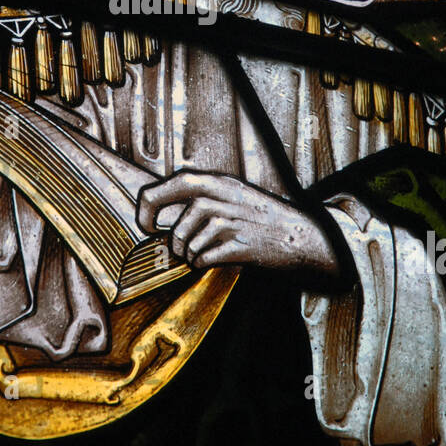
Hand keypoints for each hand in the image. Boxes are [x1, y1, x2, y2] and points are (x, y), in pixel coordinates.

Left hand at [137, 170, 338, 272]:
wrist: (300, 234)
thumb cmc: (262, 217)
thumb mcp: (234, 194)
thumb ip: (203, 197)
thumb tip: (164, 214)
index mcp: (221, 182)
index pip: (176, 181)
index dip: (152, 202)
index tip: (146, 222)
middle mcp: (225, 198)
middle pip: (181, 220)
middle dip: (174, 240)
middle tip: (178, 248)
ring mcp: (233, 222)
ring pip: (191, 244)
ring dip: (191, 255)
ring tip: (205, 253)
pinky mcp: (240, 246)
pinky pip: (205, 259)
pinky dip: (203, 264)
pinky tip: (213, 260)